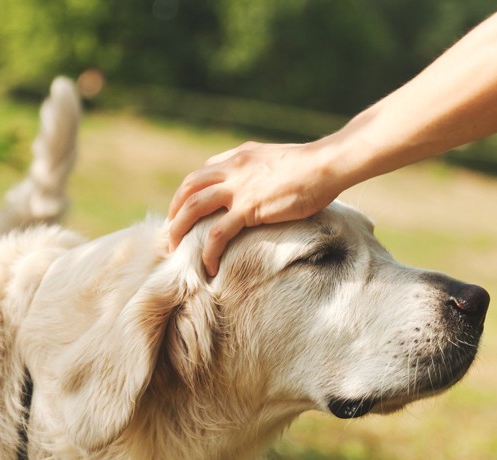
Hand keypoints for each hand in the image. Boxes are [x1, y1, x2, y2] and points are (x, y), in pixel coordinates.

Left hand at [168, 141, 339, 275]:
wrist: (325, 165)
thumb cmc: (311, 166)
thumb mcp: (276, 159)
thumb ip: (259, 169)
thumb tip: (257, 184)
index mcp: (238, 157)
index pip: (202, 173)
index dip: (189, 195)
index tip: (186, 214)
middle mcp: (232, 169)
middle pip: (188, 188)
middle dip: (175, 212)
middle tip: (171, 234)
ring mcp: (238, 188)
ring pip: (193, 208)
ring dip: (179, 230)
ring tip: (176, 251)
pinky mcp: (248, 208)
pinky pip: (217, 233)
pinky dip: (207, 251)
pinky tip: (208, 266)